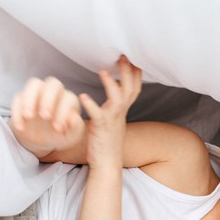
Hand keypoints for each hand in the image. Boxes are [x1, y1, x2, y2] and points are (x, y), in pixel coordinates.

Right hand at [9, 76, 85, 158]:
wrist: (41, 140)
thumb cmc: (59, 136)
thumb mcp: (70, 137)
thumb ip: (76, 128)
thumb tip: (74, 117)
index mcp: (69, 100)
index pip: (68, 98)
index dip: (63, 112)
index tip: (57, 128)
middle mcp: (55, 92)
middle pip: (53, 83)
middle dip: (48, 99)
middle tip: (44, 117)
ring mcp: (38, 92)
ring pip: (34, 83)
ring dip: (30, 98)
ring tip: (29, 116)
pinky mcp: (23, 98)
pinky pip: (18, 97)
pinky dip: (17, 111)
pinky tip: (20, 127)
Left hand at [78, 55, 141, 169]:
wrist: (107, 163)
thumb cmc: (107, 141)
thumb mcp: (114, 119)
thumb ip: (115, 104)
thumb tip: (116, 91)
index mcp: (123, 109)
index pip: (134, 87)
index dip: (136, 72)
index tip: (133, 56)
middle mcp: (120, 112)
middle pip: (129, 88)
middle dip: (127, 71)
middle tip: (122, 55)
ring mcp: (112, 120)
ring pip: (117, 99)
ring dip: (111, 84)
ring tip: (103, 71)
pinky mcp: (101, 128)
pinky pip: (97, 115)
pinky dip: (91, 105)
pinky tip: (83, 96)